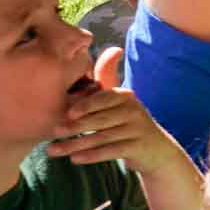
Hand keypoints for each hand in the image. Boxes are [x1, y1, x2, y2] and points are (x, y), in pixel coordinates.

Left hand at [51, 48, 193, 170]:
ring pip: (102, 137)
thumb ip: (106, 80)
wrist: (156, 150)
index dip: (86, 105)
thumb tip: (108, 50)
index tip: (67, 113)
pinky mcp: (138, 147)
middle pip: (101, 119)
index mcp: (126, 96)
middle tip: (54, 132)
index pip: (104, 98)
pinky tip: (75, 159)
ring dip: (75, 144)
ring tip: (53, 150)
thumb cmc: (127, 123)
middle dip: (75, 126)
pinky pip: (111, 151)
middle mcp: (134, 111)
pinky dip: (92, 155)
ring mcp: (137, 130)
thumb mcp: (118, 102)